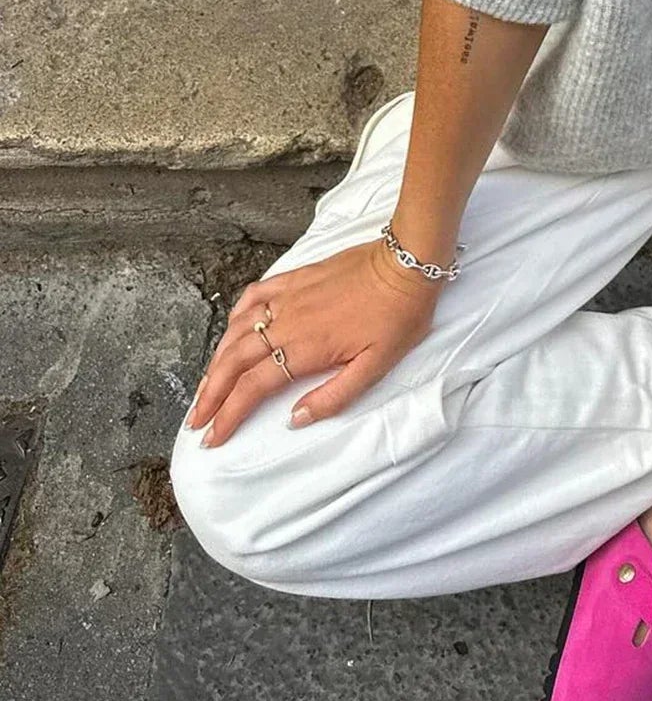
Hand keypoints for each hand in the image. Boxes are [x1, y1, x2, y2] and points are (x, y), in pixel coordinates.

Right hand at [184, 237, 445, 447]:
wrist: (407, 262)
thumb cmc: (399, 316)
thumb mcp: (377, 366)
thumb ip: (335, 396)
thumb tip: (294, 419)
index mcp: (305, 349)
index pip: (253, 389)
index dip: (228, 415)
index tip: (212, 437)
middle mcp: (287, 324)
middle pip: (233, 363)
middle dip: (210, 395)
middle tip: (195, 420)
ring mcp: (287, 297)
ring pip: (236, 332)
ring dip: (216, 362)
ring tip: (206, 386)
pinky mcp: (294, 278)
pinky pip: (252, 296)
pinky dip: (235, 317)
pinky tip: (231, 329)